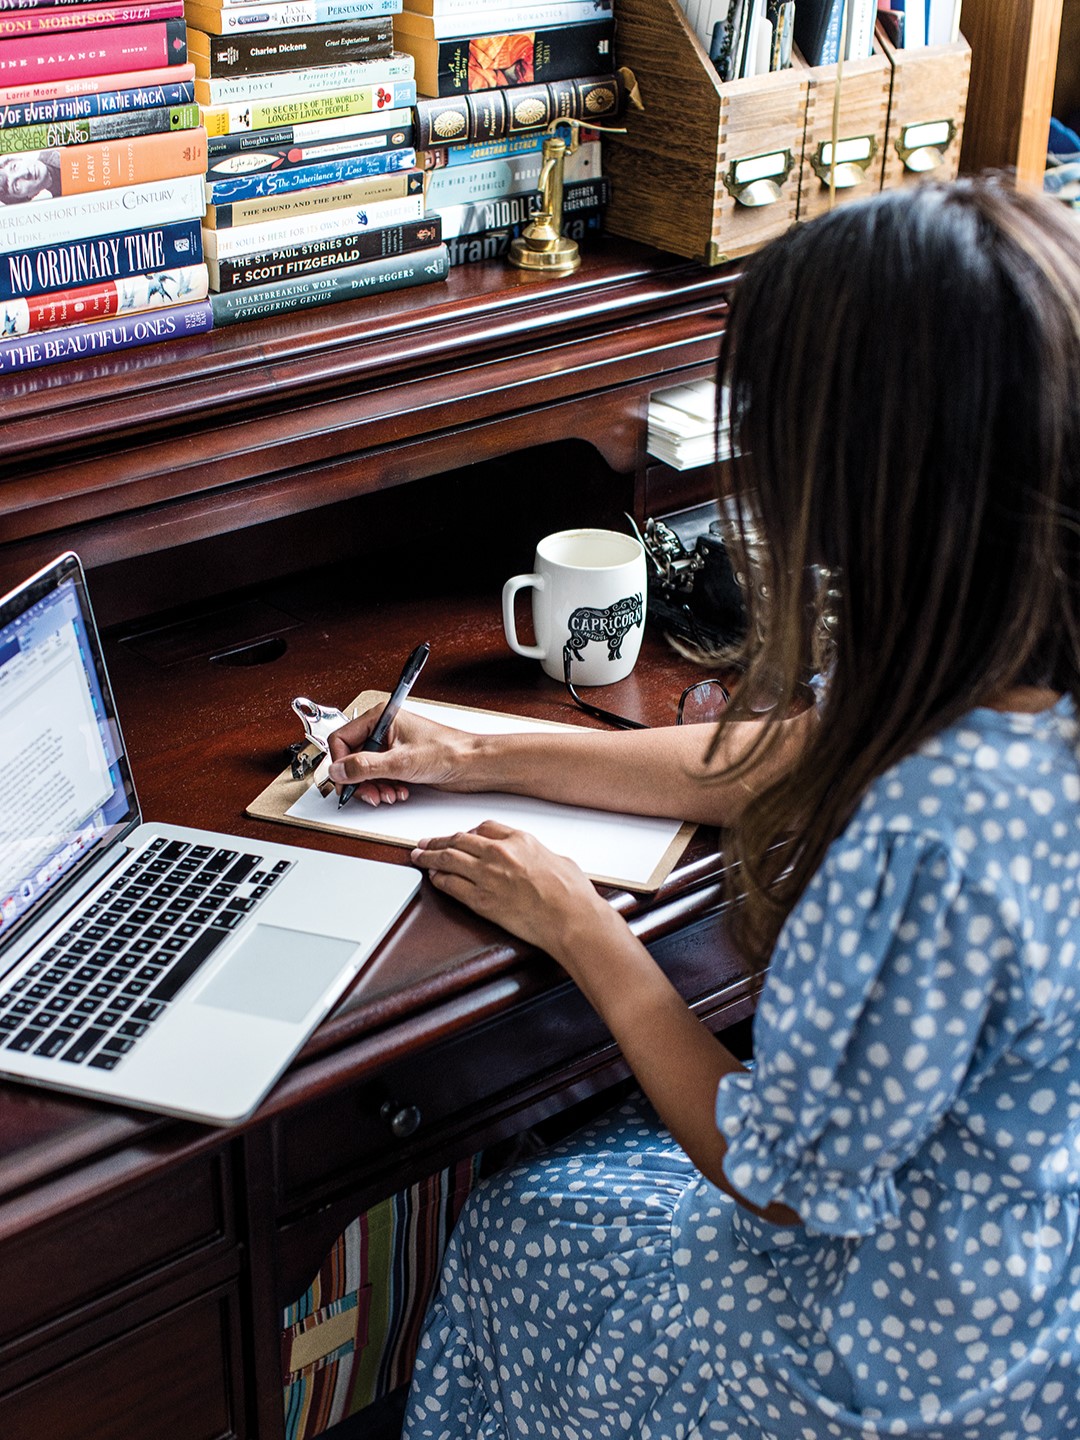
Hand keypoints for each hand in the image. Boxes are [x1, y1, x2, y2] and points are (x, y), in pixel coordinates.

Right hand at [326, 705, 471, 806]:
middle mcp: (384, 730)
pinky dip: (385, 788)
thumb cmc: (447, 751)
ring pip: (365, 771)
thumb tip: (338, 770)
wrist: (472, 764)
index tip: (345, 782)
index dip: (341, 764)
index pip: (342, 739)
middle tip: (371, 794)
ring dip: (374, 787)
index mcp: (381, 717)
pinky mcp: (399, 761)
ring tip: (389, 793)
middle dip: (361, 780)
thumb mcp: (400, 762)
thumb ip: (364, 767)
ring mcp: (391, 746)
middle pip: (352, 758)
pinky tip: (398, 792)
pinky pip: (380, 777)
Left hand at [410, 820, 612, 960]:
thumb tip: (535, 859)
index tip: (461, 836)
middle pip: (460, 840)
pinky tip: (433, 878)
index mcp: (520, 840)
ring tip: (418, 856)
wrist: (570, 918)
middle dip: (439, 840)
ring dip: (429, 856)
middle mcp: (499, 853)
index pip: (484, 827)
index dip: (468, 832)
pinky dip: (438, 879)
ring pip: (448, 859)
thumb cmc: (572, 894)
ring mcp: (487, 876)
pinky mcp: (481, 900)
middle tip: (426, 842)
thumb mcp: (558, 859)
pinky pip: (450, 885)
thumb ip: (538, 854)